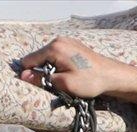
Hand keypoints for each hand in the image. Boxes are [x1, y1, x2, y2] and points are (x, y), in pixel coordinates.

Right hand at [15, 37, 136, 104]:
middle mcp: (58, 41)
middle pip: (39, 57)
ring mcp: (67, 41)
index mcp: (54, 48)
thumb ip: (43, 79)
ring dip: (52, 69)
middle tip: (54, 85)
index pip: (30, 60)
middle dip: (42, 71)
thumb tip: (24, 76)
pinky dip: (60, 65)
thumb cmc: (90, 81)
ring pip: (49, 57)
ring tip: (63, 81)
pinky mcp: (74, 45)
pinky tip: (70, 74)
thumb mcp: (64, 84)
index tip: (34, 85)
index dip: (29, 74)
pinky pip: (59, 55)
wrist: (112, 75)